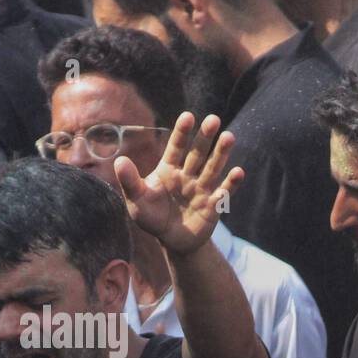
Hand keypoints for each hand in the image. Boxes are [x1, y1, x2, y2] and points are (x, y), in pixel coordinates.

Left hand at [115, 112, 243, 257]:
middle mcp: (187, 175)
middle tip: (214, 119)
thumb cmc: (152, 217)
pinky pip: (223, 193)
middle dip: (205, 137)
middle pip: (197, 153)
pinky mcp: (213, 206)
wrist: (171, 240)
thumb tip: (119, 161)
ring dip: (221, 154)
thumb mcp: (137, 200)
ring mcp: (202, 189)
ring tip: (229, 137)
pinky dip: (231, 184)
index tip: (188, 117)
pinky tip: (238, 172)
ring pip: (212, 168)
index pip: (176, 147)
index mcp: (169, 169)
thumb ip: (130, 181)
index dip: (181, 133)